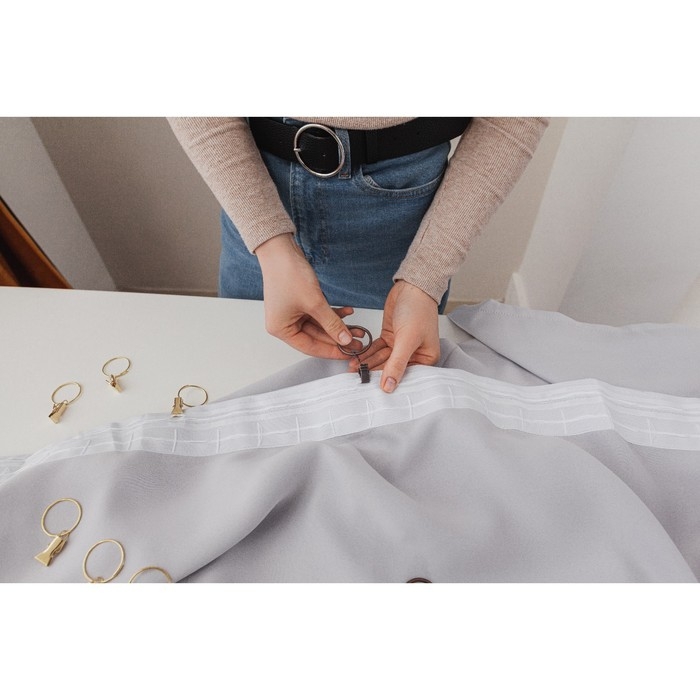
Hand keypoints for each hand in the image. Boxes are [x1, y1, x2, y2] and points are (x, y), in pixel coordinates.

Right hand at [256, 234, 359, 357]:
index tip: (348, 353)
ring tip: (357, 329)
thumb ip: (331, 324)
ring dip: (338, 326)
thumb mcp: (314, 303)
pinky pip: (319, 314)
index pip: (310, 347)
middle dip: (338, 338)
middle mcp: (285, 324)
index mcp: (281, 330)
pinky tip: (347, 312)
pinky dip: (332, 314)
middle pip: (316, 337)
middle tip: (357, 343)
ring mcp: (292, 314)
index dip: (331, 351)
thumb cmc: (287, 274)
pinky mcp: (299, 303)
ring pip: (320, 326)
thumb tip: (344, 340)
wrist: (280, 249)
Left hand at [359, 280, 439, 391]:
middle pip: (392, 368)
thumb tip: (389, 386)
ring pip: (382, 359)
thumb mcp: (407, 340)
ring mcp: (400, 346)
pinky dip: (367, 353)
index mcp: (426, 358)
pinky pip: (377, 349)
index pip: (406, 376)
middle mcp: (414, 354)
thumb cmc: (419, 310)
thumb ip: (396, 364)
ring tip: (353, 368)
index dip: (390, 382)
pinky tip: (357, 358)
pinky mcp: (390, 337)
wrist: (412, 286)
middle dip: (374, 371)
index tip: (374, 389)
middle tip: (358, 378)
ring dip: (368, 362)